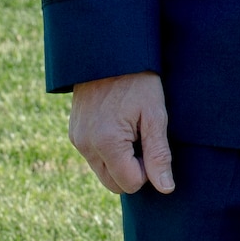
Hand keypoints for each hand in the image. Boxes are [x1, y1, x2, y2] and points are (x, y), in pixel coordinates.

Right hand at [68, 71, 173, 195]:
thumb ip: (159, 154)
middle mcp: (86, 145)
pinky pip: (94, 157)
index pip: (130, 184)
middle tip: (142, 136)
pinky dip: (108, 150)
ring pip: (103, 172)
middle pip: (114, 184)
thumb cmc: (138, 81)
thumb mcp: (155, 114)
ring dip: (120, 160)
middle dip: (132, 169)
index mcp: (106, 143)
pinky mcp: (74, 133)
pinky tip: (118, 125)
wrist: (109, 52)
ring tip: (131, 128)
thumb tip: (165, 188)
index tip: (151, 141)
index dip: (147, 170)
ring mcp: (76, 140)